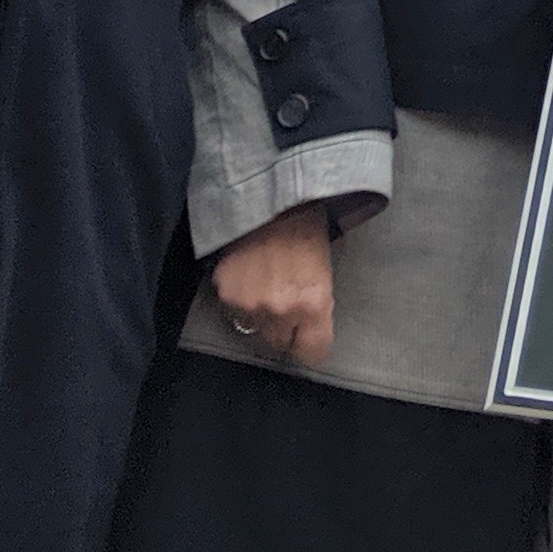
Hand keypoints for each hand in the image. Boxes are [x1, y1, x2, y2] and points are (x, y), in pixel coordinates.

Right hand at [212, 205, 334, 366]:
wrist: (272, 198)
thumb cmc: (307, 227)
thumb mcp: (326, 268)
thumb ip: (319, 302)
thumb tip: (312, 321)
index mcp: (314, 304)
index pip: (313, 352)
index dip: (311, 343)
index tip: (309, 337)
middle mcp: (281, 311)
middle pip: (281, 343)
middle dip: (285, 327)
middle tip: (287, 298)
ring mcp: (250, 305)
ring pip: (255, 328)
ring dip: (261, 313)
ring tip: (268, 281)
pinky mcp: (226, 295)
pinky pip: (234, 309)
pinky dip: (241, 297)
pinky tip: (250, 273)